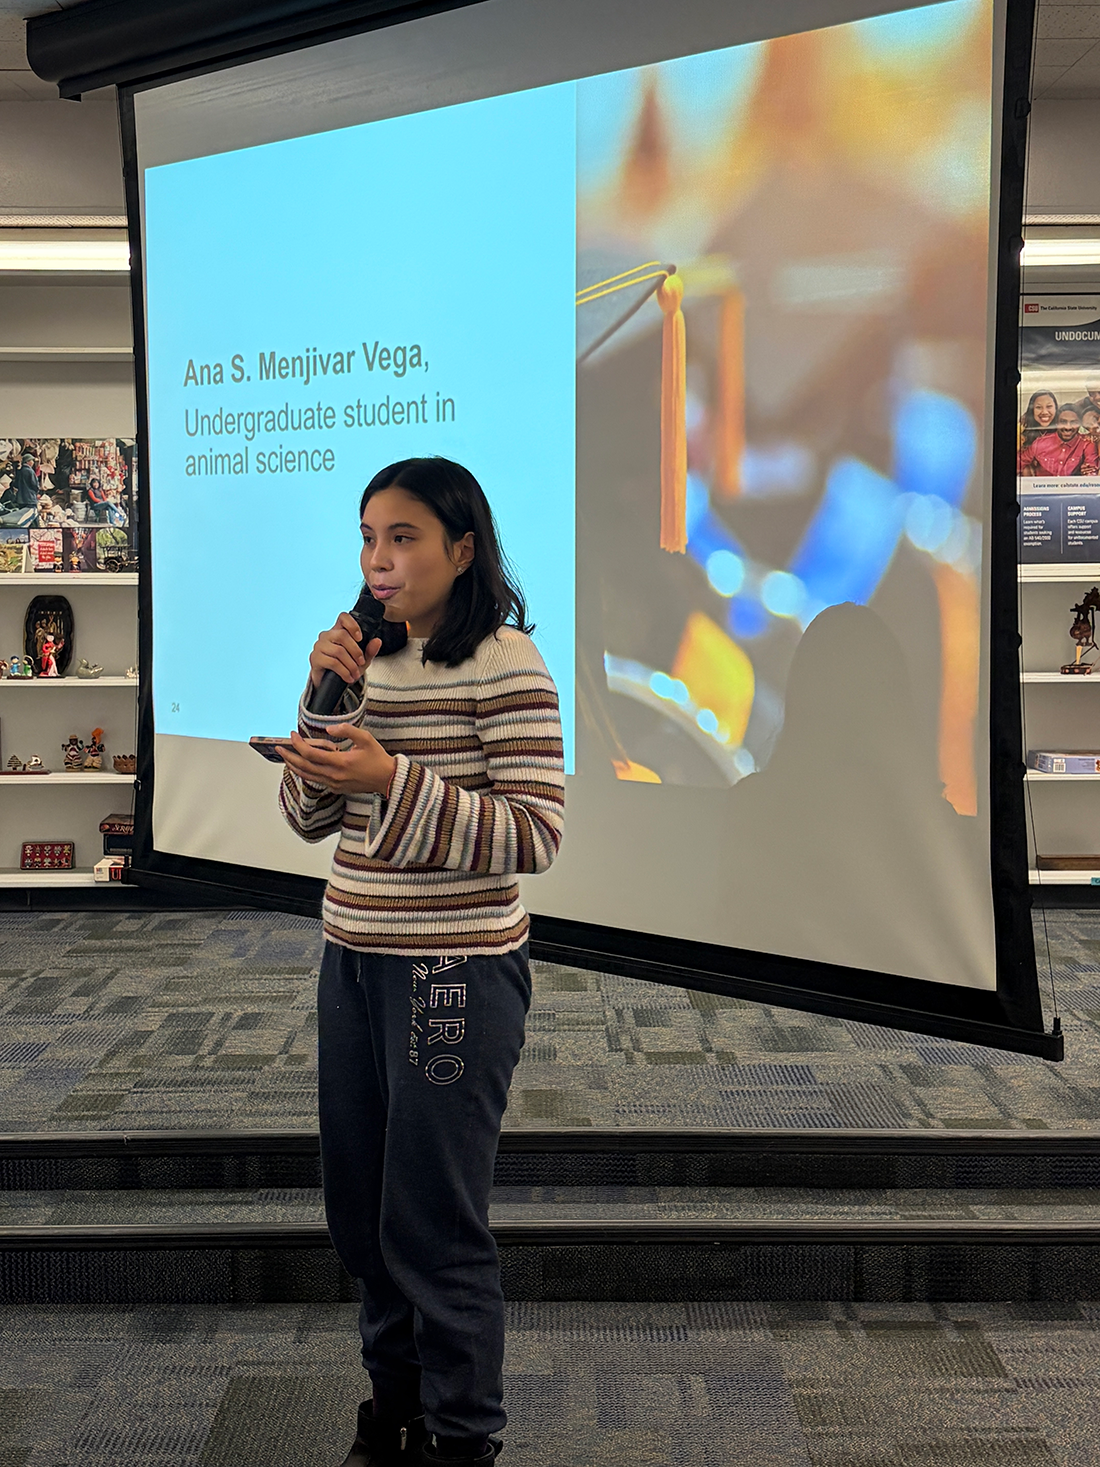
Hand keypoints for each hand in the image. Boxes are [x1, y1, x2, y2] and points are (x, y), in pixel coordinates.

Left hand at [277, 724, 396, 795]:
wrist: (387, 779)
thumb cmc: (377, 758)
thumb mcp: (365, 738)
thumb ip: (346, 730)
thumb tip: (328, 730)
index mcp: (341, 762)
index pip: (311, 754)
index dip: (298, 744)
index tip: (293, 735)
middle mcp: (335, 775)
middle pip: (304, 767)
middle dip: (289, 756)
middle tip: (279, 747)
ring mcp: (335, 784)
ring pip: (307, 776)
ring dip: (294, 766)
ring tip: (286, 757)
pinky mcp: (336, 788)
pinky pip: (316, 780)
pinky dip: (306, 772)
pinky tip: (302, 765)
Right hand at [309, 613, 382, 689]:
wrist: (332, 683)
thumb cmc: (346, 667)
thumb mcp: (362, 660)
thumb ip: (370, 650)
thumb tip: (377, 641)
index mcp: (339, 631)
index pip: (343, 617)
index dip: (352, 624)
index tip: (360, 638)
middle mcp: (327, 635)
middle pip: (342, 635)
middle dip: (356, 651)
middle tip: (361, 662)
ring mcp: (319, 646)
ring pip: (338, 651)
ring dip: (351, 664)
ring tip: (355, 673)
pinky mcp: (315, 658)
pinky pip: (332, 662)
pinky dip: (344, 671)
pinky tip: (348, 677)